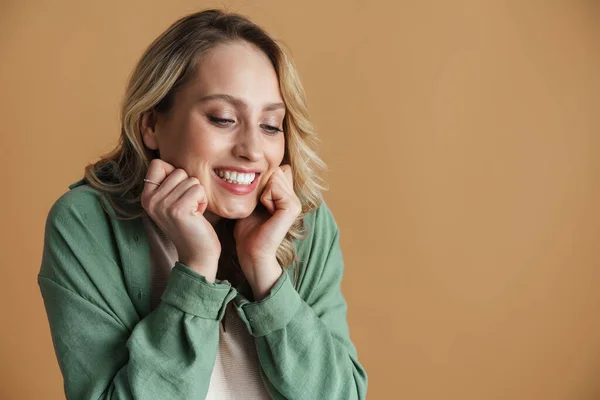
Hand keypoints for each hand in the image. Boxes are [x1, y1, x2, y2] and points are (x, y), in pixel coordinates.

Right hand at [141, 159, 220, 281]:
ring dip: (197, 195)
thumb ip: (169, 181)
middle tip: (187, 207)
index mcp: (146, 195)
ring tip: (192, 212)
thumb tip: (168, 149)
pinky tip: (196, 216)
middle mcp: (150, 200)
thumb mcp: (173, 200)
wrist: (197, 253)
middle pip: (179, 171)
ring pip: (191, 180)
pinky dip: (202, 201)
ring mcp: (162, 205)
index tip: (178, 194)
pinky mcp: (177, 210)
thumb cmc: (191, 223)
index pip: (159, 163)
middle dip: (190, 187)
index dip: (175, 174)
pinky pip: (198, 189)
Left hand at [234, 165, 300, 297]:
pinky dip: (265, 198)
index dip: (264, 180)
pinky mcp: (293, 207)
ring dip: (263, 193)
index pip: (279, 169)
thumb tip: (264, 167)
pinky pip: (274, 188)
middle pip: (277, 170)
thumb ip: (262, 185)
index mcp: (288, 196)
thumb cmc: (248, 228)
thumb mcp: (253, 200)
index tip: (259, 201)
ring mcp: (296, 203)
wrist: (251, 251)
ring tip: (264, 210)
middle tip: (261, 207)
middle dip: (263, 185)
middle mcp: (295, 198)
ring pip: (275, 177)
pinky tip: (267, 213)